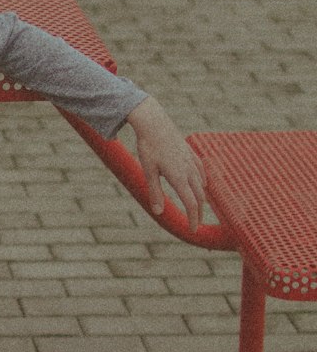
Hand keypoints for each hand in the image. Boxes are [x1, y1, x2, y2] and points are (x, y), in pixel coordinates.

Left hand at [126, 97, 206, 230]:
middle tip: (195, 222)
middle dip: (198, 212)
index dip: (193, 219)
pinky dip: (203, 181)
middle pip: (199, 197)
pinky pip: (201, 170)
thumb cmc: (148, 146)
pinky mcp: (190, 152)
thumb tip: (158, 212)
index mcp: (179, 177)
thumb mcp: (148, 170)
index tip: (192, 230)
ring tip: (197, 207)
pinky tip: (201, 183)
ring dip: (201, 198)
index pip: (191, 204)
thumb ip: (155, 191)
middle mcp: (189, 170)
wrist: (153, 121)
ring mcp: (191, 160)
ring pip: (201, 184)